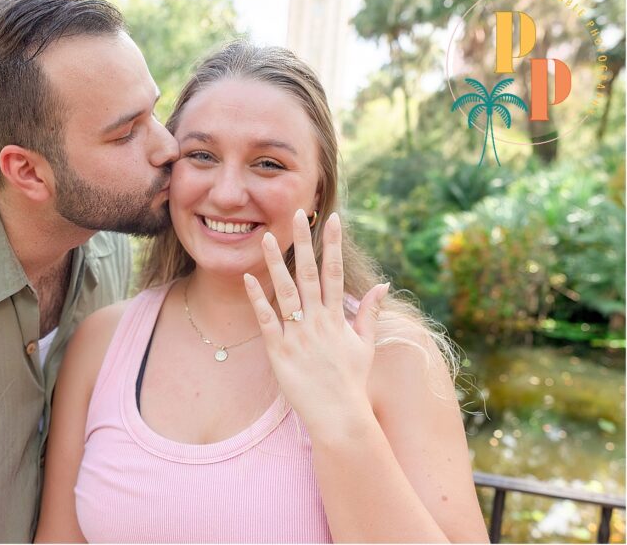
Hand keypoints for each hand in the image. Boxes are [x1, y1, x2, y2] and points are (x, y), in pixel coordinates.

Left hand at [243, 210, 389, 431]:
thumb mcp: (365, 344)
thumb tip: (383, 285)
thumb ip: (369, 312)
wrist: (339, 417)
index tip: (333, 217)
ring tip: (266, 237)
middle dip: (303, 242)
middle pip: (308, 273)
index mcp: (337, 317)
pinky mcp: (279, 351)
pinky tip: (247, 279)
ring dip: (275, 263)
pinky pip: (267, 320)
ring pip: (285, 291)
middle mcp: (318, 321)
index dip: (333, 244)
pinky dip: (257, 300)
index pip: (335, 271)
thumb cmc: (352, 380)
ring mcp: (298, 335)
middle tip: (296, 214)